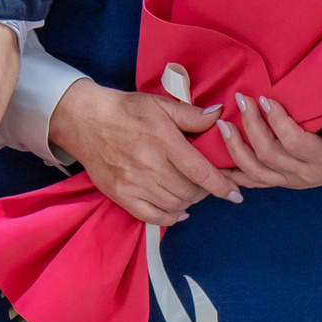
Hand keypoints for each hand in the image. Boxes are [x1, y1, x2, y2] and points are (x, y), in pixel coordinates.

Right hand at [48, 81, 241, 225]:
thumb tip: (220, 116)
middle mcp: (148, 164)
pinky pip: (151, 216)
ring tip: (192, 191)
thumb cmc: (126, 109)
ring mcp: (133, 183)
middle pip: (189, 191)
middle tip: (208, 183)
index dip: (221, 185)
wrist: (85, 120)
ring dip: (189, 202)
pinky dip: (170, 217)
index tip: (236, 193)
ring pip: (174, 204)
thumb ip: (191, 115)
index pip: (199, 170)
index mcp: (162, 140)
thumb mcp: (160, 104)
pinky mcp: (120, 195)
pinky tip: (179, 210)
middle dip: (205, 191)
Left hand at [219, 94, 321, 189]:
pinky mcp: (288, 181)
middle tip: (241, 100)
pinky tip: (219, 166)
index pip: (294, 142)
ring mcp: (295, 181)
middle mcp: (306, 175)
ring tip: (223, 126)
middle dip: (251, 126)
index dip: (277, 121)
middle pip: (269, 154)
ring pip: (258, 172)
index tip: (265, 98)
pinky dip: (237, 175)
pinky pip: (258, 182)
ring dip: (237, 149)